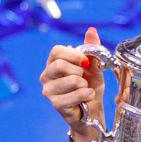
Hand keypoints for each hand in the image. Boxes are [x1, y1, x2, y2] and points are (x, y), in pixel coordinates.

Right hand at [40, 27, 105, 141]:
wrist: (93, 111)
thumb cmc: (90, 87)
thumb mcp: (94, 66)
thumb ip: (92, 49)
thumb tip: (91, 30)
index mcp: (53, 64)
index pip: (56, 51)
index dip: (74, 55)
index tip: (85, 62)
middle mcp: (46, 76)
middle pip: (60, 64)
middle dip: (79, 71)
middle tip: (84, 79)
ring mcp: (48, 91)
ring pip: (71, 80)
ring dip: (85, 85)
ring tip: (84, 89)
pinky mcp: (56, 104)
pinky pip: (76, 94)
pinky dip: (87, 95)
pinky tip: (86, 98)